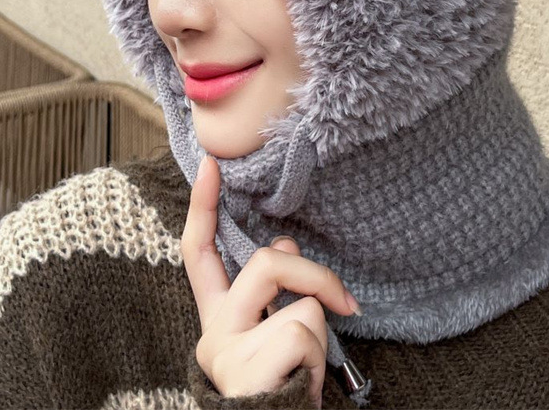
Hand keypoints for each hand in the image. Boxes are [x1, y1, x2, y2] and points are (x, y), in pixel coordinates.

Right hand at [181, 154, 359, 409]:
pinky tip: (300, 384)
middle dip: (316, 274)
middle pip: (266, 262)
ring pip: (298, 304)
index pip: (199, 251)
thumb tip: (285, 243)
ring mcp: (226, 352)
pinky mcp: (247, 371)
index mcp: (219, 317)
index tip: (211, 163)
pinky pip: (305, 335)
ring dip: (320, 333)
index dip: (203, 206)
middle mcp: (213, 332)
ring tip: (304, 369)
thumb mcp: (277, 332)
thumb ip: (273, 288)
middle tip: (348, 305)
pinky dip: (317, 360)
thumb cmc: (283, 383)